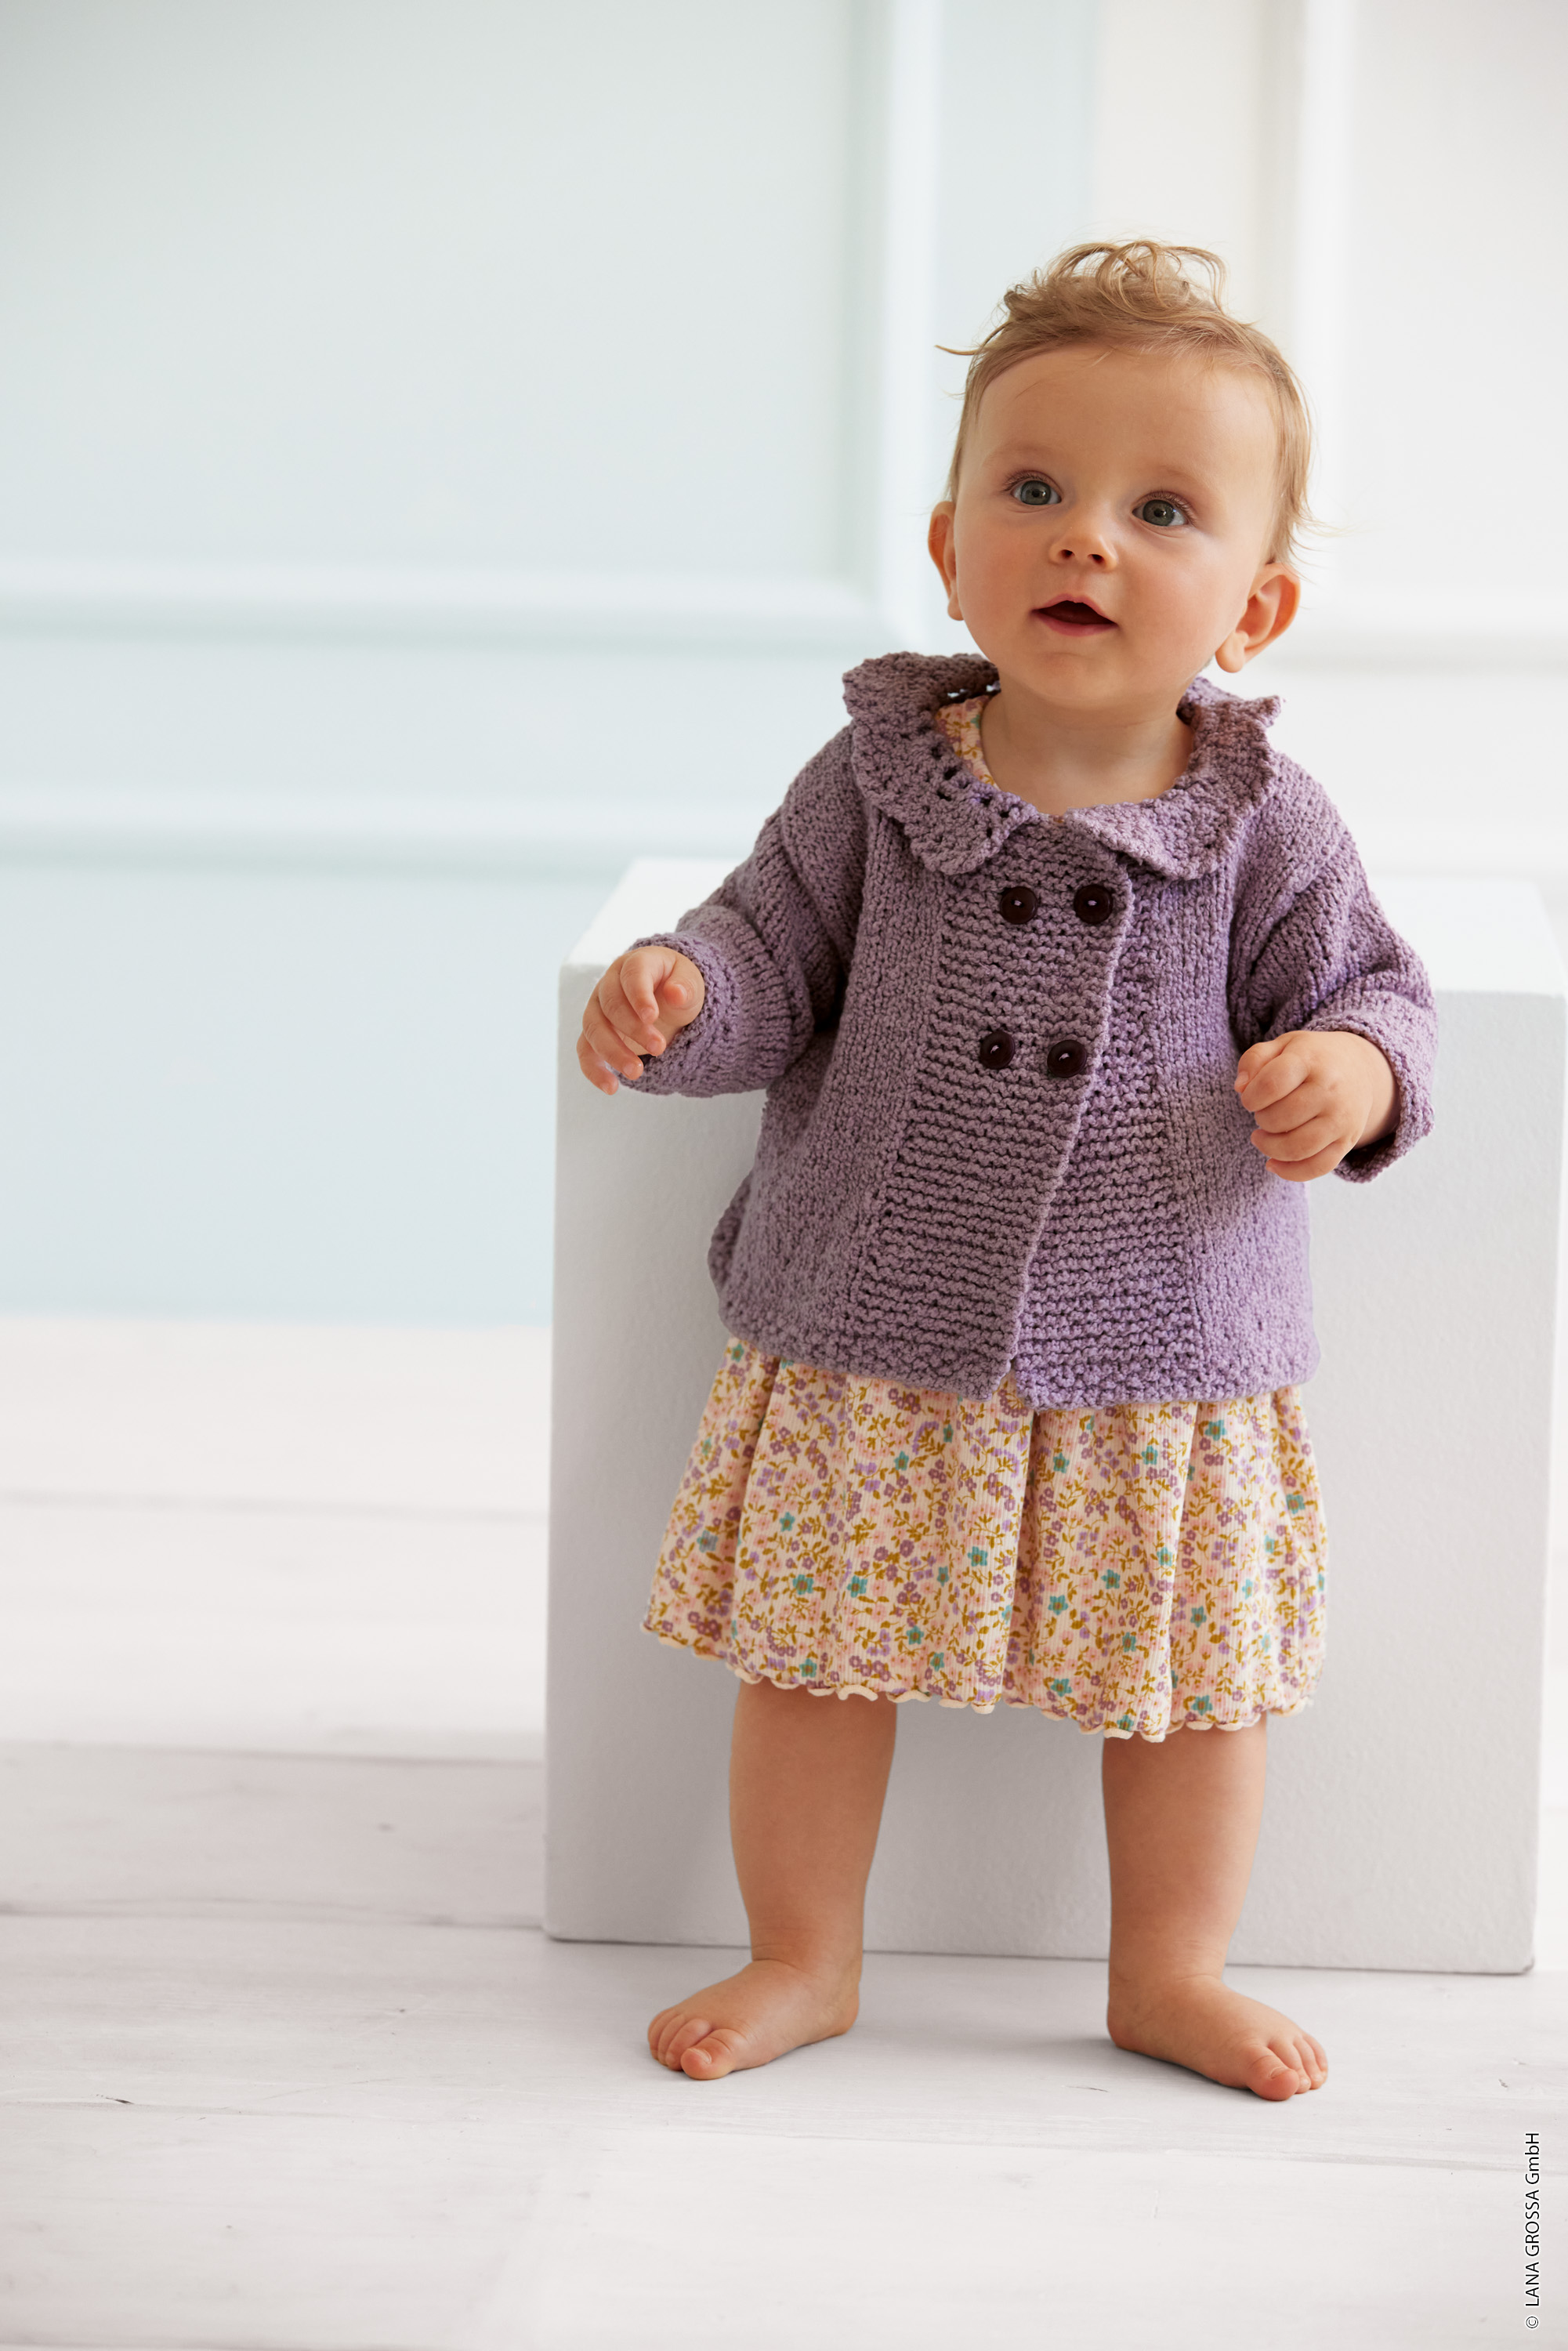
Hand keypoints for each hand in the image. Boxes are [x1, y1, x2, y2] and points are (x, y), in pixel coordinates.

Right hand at [577, 946, 705, 1094]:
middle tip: (660, 1048)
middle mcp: (609, 984)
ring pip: (594, 1029)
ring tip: (637, 1072)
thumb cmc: (678, 987)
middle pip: (611, 1005)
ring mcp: (598, 1009)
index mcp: (635, 964)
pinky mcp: (594, 1034)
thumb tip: (676, 994)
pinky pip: (586, 1051)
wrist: (668, 999)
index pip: (632, 975)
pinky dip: (594, 1070)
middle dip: (634, 1029)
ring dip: (613, 1052)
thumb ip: (686, 987)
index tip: (652, 1016)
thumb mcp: (691, 983)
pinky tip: (611, 1088)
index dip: (639, 995)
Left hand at [1234, 1029, 1396, 1181]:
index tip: (1249, 1099)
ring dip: (1270, 1148)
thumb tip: (1240, 1088)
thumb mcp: (1283, 1045)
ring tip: (1262, 1138)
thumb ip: (1254, 1060)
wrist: (1360, 1068)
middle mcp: (1330, 1090)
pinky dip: (1290, 1172)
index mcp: (1310, 1061)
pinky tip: (1273, 1164)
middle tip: (1263, 1114)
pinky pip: (1318, 1167)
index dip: (1250, 1097)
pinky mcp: (1348, 1141)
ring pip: (1298, 1147)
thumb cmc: (1311, 1058)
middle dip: (1261, 1120)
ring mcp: (1341, 1118)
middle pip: (1281, 1118)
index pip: (1271, 1084)